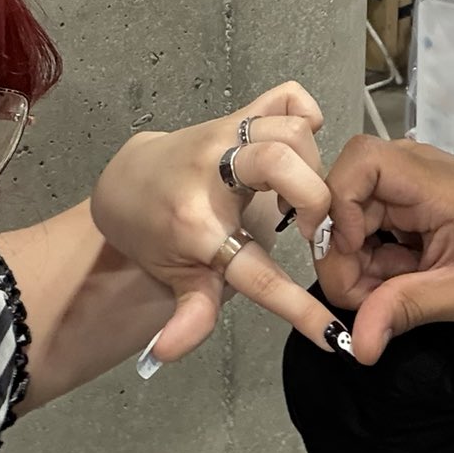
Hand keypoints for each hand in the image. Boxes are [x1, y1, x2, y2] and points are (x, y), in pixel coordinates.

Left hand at [91, 82, 341, 364]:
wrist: (122, 184)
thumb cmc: (153, 235)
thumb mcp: (173, 279)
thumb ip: (187, 315)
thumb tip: (167, 356)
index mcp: (197, 226)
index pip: (257, 272)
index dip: (297, 307)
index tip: (331, 334)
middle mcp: (210, 173)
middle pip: (281, 162)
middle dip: (315, 199)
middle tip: (311, 228)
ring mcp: (222, 137)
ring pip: (288, 128)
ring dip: (312, 163)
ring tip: (303, 193)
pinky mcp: (234, 116)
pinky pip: (282, 95)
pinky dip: (305, 109)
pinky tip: (309, 135)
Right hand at [316, 136, 453, 364]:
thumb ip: (407, 309)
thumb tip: (360, 346)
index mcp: (432, 181)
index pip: (360, 161)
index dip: (341, 204)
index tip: (354, 250)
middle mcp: (408, 172)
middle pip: (341, 203)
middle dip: (347, 259)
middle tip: (374, 301)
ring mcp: (399, 188)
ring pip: (345, 224)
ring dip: (359, 267)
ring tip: (395, 294)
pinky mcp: (396, 206)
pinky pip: (361, 232)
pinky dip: (370, 264)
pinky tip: (399, 281)